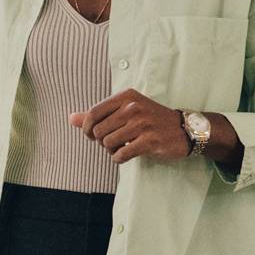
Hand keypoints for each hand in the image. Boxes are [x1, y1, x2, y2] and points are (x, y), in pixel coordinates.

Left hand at [69, 89, 189, 163]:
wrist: (183, 129)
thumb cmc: (150, 120)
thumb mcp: (126, 111)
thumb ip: (98, 115)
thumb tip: (71, 119)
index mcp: (126, 96)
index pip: (94, 112)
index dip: (87, 128)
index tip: (92, 135)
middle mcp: (134, 107)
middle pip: (100, 130)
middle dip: (101, 141)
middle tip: (112, 143)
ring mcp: (143, 124)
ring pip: (109, 143)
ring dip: (111, 150)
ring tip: (120, 148)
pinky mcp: (150, 141)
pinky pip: (121, 154)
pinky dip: (119, 158)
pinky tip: (126, 154)